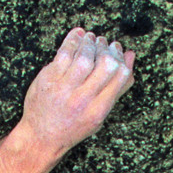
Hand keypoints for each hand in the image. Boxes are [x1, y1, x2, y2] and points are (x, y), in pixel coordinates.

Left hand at [0, 27, 134, 172]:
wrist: (41, 136)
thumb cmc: (73, 125)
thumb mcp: (100, 113)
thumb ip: (118, 87)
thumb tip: (131, 57)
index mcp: (98, 110)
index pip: (120, 76)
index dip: (121, 57)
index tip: (117, 50)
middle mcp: (82, 100)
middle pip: (105, 64)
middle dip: (107, 48)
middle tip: (104, 43)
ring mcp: (64, 89)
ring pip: (85, 56)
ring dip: (91, 42)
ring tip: (91, 38)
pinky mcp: (49, 79)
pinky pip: (64, 52)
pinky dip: (74, 39)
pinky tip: (78, 36)